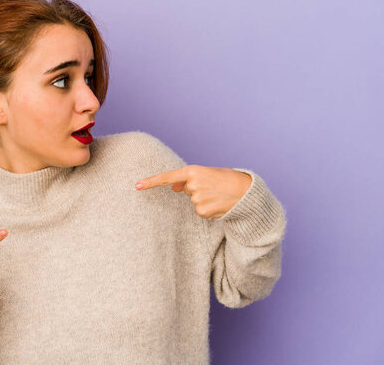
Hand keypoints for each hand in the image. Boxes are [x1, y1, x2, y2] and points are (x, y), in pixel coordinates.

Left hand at [135, 165, 251, 219]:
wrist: (247, 192)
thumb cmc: (227, 179)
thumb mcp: (207, 174)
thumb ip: (188, 179)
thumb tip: (173, 188)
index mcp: (193, 171)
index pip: (167, 177)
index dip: (151, 181)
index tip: (137, 185)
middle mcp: (193, 184)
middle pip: (186, 190)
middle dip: (197, 189)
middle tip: (214, 186)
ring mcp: (197, 199)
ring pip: (193, 201)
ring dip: (204, 199)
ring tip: (218, 195)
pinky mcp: (203, 211)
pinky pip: (200, 211)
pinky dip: (208, 209)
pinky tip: (219, 204)